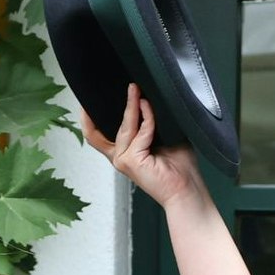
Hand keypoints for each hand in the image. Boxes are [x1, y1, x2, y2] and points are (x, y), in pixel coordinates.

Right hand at [86, 86, 207, 214]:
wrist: (186, 188)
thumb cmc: (178, 166)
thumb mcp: (160, 137)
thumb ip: (148, 122)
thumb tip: (144, 99)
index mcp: (123, 153)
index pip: (96, 135)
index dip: (88, 119)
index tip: (89, 99)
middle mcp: (119, 158)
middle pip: (105, 127)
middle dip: (117, 104)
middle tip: (130, 86)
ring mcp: (122, 160)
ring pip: (125, 127)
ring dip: (133, 107)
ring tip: (139, 91)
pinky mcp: (131, 161)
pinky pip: (140, 132)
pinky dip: (148, 119)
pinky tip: (151, 109)